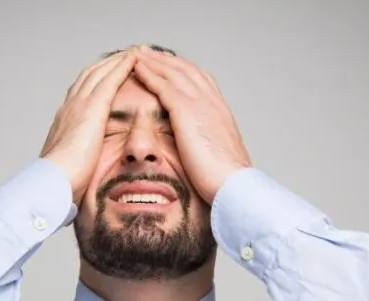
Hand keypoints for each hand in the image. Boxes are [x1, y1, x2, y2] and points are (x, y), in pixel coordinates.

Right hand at [40, 50, 138, 205]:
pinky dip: (121, 67)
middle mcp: (71, 106)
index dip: (95, 80)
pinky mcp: (93, 107)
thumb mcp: (71, 163)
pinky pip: (110, 79)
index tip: (106, 73)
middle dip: (106, 64)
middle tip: (122, 55)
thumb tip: (83, 166)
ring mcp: (80, 104)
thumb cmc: (64, 178)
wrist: (56, 177)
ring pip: (100, 72)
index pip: (81, 91)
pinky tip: (133, 60)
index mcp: (66, 119)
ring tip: (132, 52)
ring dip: (116, 60)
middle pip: (90, 75)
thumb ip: (78, 157)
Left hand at [131, 47, 250, 203]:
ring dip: (154, 60)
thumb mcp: (219, 154)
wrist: (232, 182)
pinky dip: (149, 73)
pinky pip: (163, 85)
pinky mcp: (186, 111)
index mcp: (220, 110)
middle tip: (149, 51)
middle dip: (167, 59)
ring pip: (173, 72)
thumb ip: (209, 144)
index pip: (201, 80)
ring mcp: (200, 103)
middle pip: (186, 69)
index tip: (170, 64)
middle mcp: (211, 101)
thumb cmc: (226, 177)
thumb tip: (204, 150)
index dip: (184, 70)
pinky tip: (136, 68)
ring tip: (138, 53)